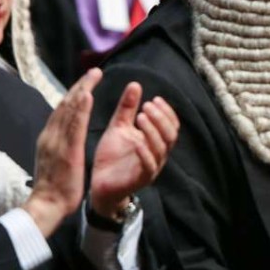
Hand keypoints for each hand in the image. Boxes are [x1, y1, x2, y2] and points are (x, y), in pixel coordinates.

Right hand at [23, 68, 101, 237]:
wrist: (46, 206)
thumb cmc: (54, 188)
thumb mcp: (55, 160)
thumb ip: (59, 146)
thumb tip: (64, 136)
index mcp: (49, 138)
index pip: (62, 111)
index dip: (75, 94)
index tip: (87, 82)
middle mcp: (50, 135)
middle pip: (66, 104)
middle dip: (80, 86)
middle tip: (94, 71)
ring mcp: (56, 141)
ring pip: (69, 110)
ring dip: (82, 90)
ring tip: (94, 75)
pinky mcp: (66, 149)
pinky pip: (74, 125)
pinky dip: (81, 108)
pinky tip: (88, 95)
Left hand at [89, 83, 179, 219]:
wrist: (98, 184)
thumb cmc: (111, 156)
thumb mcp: (118, 127)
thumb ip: (127, 108)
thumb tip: (135, 84)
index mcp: (155, 142)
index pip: (171, 125)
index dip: (166, 112)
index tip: (155, 99)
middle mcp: (157, 154)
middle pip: (170, 135)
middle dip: (161, 119)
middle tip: (147, 106)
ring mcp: (151, 167)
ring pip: (161, 148)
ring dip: (153, 131)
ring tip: (140, 117)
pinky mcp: (140, 179)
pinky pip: (148, 166)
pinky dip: (144, 152)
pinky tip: (136, 141)